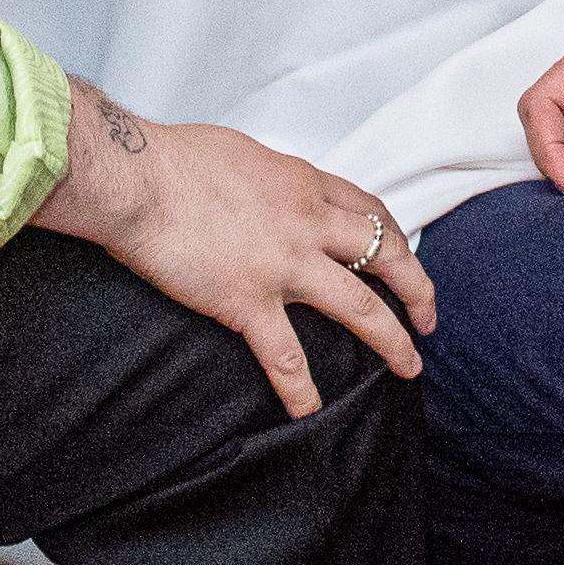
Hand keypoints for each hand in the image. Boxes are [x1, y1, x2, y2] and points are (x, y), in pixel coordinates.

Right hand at [48, 79, 431, 415]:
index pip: (369, 209)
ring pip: (360, 307)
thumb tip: (269, 192)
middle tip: (429, 318)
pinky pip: (287, 356)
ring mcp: (283, 264)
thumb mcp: (241, 153)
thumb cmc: (173, 159)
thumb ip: (268, 179)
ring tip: (409, 368)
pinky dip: (303, 389)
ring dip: (392, 341)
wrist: (135, 178)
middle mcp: (307, 221)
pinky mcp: (248, 301)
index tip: (404, 256)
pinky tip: (312, 411)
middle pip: (386, 254)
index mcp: (303, 182)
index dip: (394, 237)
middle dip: (418, 289)